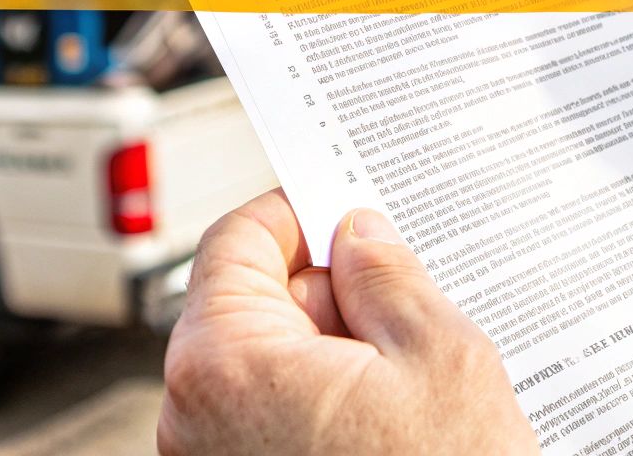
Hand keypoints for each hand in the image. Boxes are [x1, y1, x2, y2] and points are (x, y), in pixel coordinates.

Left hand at [158, 190, 538, 455]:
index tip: (341, 209)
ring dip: (331, 357)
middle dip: (325, 296)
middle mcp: (193, 415)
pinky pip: (269, 422)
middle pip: (249, 306)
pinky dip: (321, 407)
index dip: (297, 213)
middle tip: (401, 304)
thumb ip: (388, 276)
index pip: (237, 241)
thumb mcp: (438, 357)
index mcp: (226, 361)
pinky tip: (389, 424)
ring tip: (408, 382)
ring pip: (265, 368)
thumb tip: (359, 235)